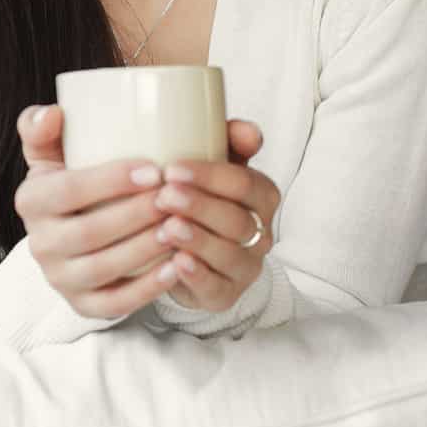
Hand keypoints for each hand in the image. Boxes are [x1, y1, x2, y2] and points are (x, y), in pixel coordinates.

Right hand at [12, 103, 182, 318]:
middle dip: (135, 215)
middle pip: (88, 232)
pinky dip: (146, 290)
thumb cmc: (73, 183)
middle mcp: (38, 244)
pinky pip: (114, 304)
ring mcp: (59, 279)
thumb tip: (53, 112)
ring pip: (103, 268)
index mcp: (30, 201)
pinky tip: (176, 268)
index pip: (67, 190)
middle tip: (175, 198)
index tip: (154, 170)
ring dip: (144, 249)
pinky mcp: (82, 305)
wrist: (72, 234)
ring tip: (179, 228)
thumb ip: (43, 127)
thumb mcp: (52, 153)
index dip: (110, 181)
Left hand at [151, 120, 280, 311]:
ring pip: (228, 254)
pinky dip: (197, 275)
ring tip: (167, 227)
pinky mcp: (225, 294)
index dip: (210, 176)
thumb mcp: (211, 165)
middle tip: (165, 195)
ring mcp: (245, 267)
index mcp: (261, 197)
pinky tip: (176, 261)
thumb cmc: (199, 196)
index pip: (244, 184)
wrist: (187, 248)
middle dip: (199, 205)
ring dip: (197, 239)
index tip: (172, 168)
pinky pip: (216, 288)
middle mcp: (260, 233)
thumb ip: (230, 140)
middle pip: (236, 219)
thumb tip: (249, 132)